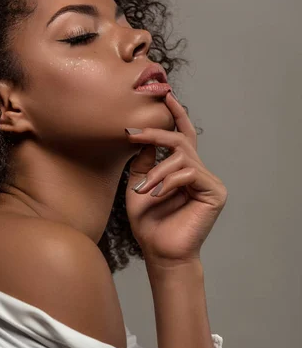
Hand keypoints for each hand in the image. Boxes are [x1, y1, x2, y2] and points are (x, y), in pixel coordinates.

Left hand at [125, 91, 227, 266]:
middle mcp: (198, 173)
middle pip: (181, 140)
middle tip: (132, 135)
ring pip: (182, 158)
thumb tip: (145, 137)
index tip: (165, 94)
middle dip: (156, 134)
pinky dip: (169, 181)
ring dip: (157, 172)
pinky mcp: (215, 193)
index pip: (182, 136)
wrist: (160, 253)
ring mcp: (209, 182)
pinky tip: (157, 195)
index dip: (175, 115)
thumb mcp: (139, 186)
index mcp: (183, 170)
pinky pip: (190, 174)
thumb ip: (144, 162)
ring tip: (143, 190)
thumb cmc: (149, 224)